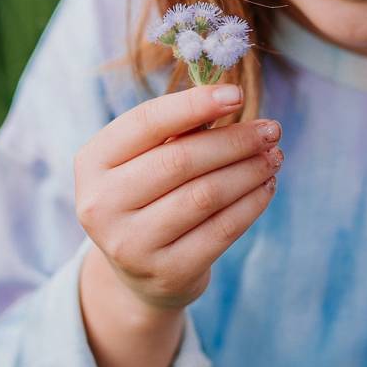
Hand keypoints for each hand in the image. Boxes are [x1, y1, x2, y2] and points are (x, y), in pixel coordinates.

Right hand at [74, 82, 282, 315]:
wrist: (139, 272)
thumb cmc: (148, 198)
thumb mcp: (145, 161)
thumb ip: (176, 131)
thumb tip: (229, 99)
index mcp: (92, 163)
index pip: (146, 122)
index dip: (194, 104)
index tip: (237, 94)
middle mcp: (102, 204)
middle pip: (181, 160)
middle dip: (235, 140)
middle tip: (271, 131)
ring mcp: (132, 243)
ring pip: (206, 195)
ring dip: (249, 170)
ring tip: (274, 157)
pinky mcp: (168, 272)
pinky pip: (222, 229)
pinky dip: (252, 203)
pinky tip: (267, 186)